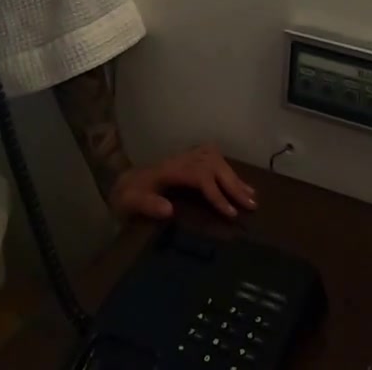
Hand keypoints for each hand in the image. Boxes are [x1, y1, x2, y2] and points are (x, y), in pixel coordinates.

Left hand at [107, 144, 256, 221]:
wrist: (119, 183)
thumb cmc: (125, 196)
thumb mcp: (129, 203)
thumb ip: (146, 205)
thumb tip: (169, 210)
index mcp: (168, 170)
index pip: (200, 177)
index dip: (217, 194)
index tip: (231, 213)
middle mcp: (179, 160)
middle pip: (212, 166)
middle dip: (233, 185)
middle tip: (251, 205)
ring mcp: (183, 158)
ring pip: (215, 160)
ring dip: (234, 177)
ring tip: (252, 195)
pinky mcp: (186, 160)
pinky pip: (211, 159)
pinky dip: (227, 169)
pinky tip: (238, 180)